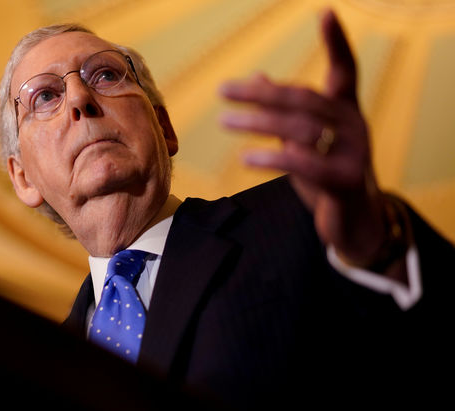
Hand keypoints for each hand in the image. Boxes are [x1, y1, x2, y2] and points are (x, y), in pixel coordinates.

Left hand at [219, 9, 401, 275]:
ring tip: (225, 121)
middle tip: (223, 90)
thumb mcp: (305, 141)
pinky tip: (245, 157)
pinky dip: (273, 158)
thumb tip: (257, 78)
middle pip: (304, 99)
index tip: (325, 12)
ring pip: (300, 129)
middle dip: (261, 93)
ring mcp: (354, 153)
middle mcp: (354, 125)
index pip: (346, 70)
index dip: (337, 42)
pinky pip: (304, 164)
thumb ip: (284, 112)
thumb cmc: (326, 175)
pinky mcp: (344, 181)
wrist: (355, 222)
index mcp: (346, 111)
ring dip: (258, 123)